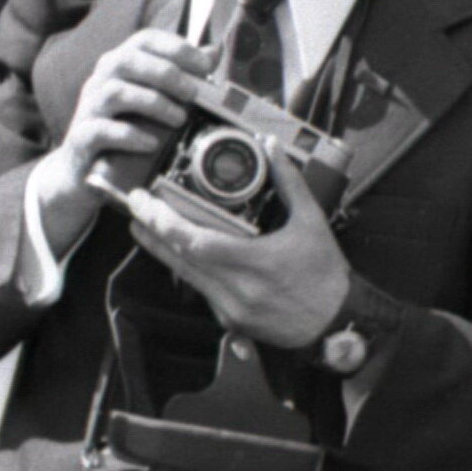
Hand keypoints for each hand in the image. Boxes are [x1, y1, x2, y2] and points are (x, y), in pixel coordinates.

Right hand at [32, 29, 212, 259]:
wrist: (82, 173)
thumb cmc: (123, 132)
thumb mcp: (152, 102)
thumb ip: (181, 77)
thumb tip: (215, 51)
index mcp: (119, 66)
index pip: (144, 40)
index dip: (175, 47)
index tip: (204, 64)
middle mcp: (100, 81)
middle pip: (128, 60)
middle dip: (166, 73)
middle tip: (193, 94)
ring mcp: (88, 109)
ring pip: (115, 92)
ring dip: (153, 102)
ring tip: (179, 119)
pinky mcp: (81, 139)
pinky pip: (101, 130)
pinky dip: (129, 135)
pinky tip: (151, 143)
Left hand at [121, 156, 358, 351]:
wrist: (338, 323)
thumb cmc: (326, 274)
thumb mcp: (311, 222)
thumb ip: (289, 182)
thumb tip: (271, 147)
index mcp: (254, 262)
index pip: (193, 242)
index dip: (162, 222)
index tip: (143, 202)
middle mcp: (236, 289)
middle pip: (179, 258)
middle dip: (151, 230)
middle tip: (134, 206)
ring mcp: (230, 309)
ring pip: (184, 276)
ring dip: (161, 250)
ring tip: (143, 226)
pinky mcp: (230, 321)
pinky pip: (200, 289)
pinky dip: (187, 268)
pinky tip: (178, 252)